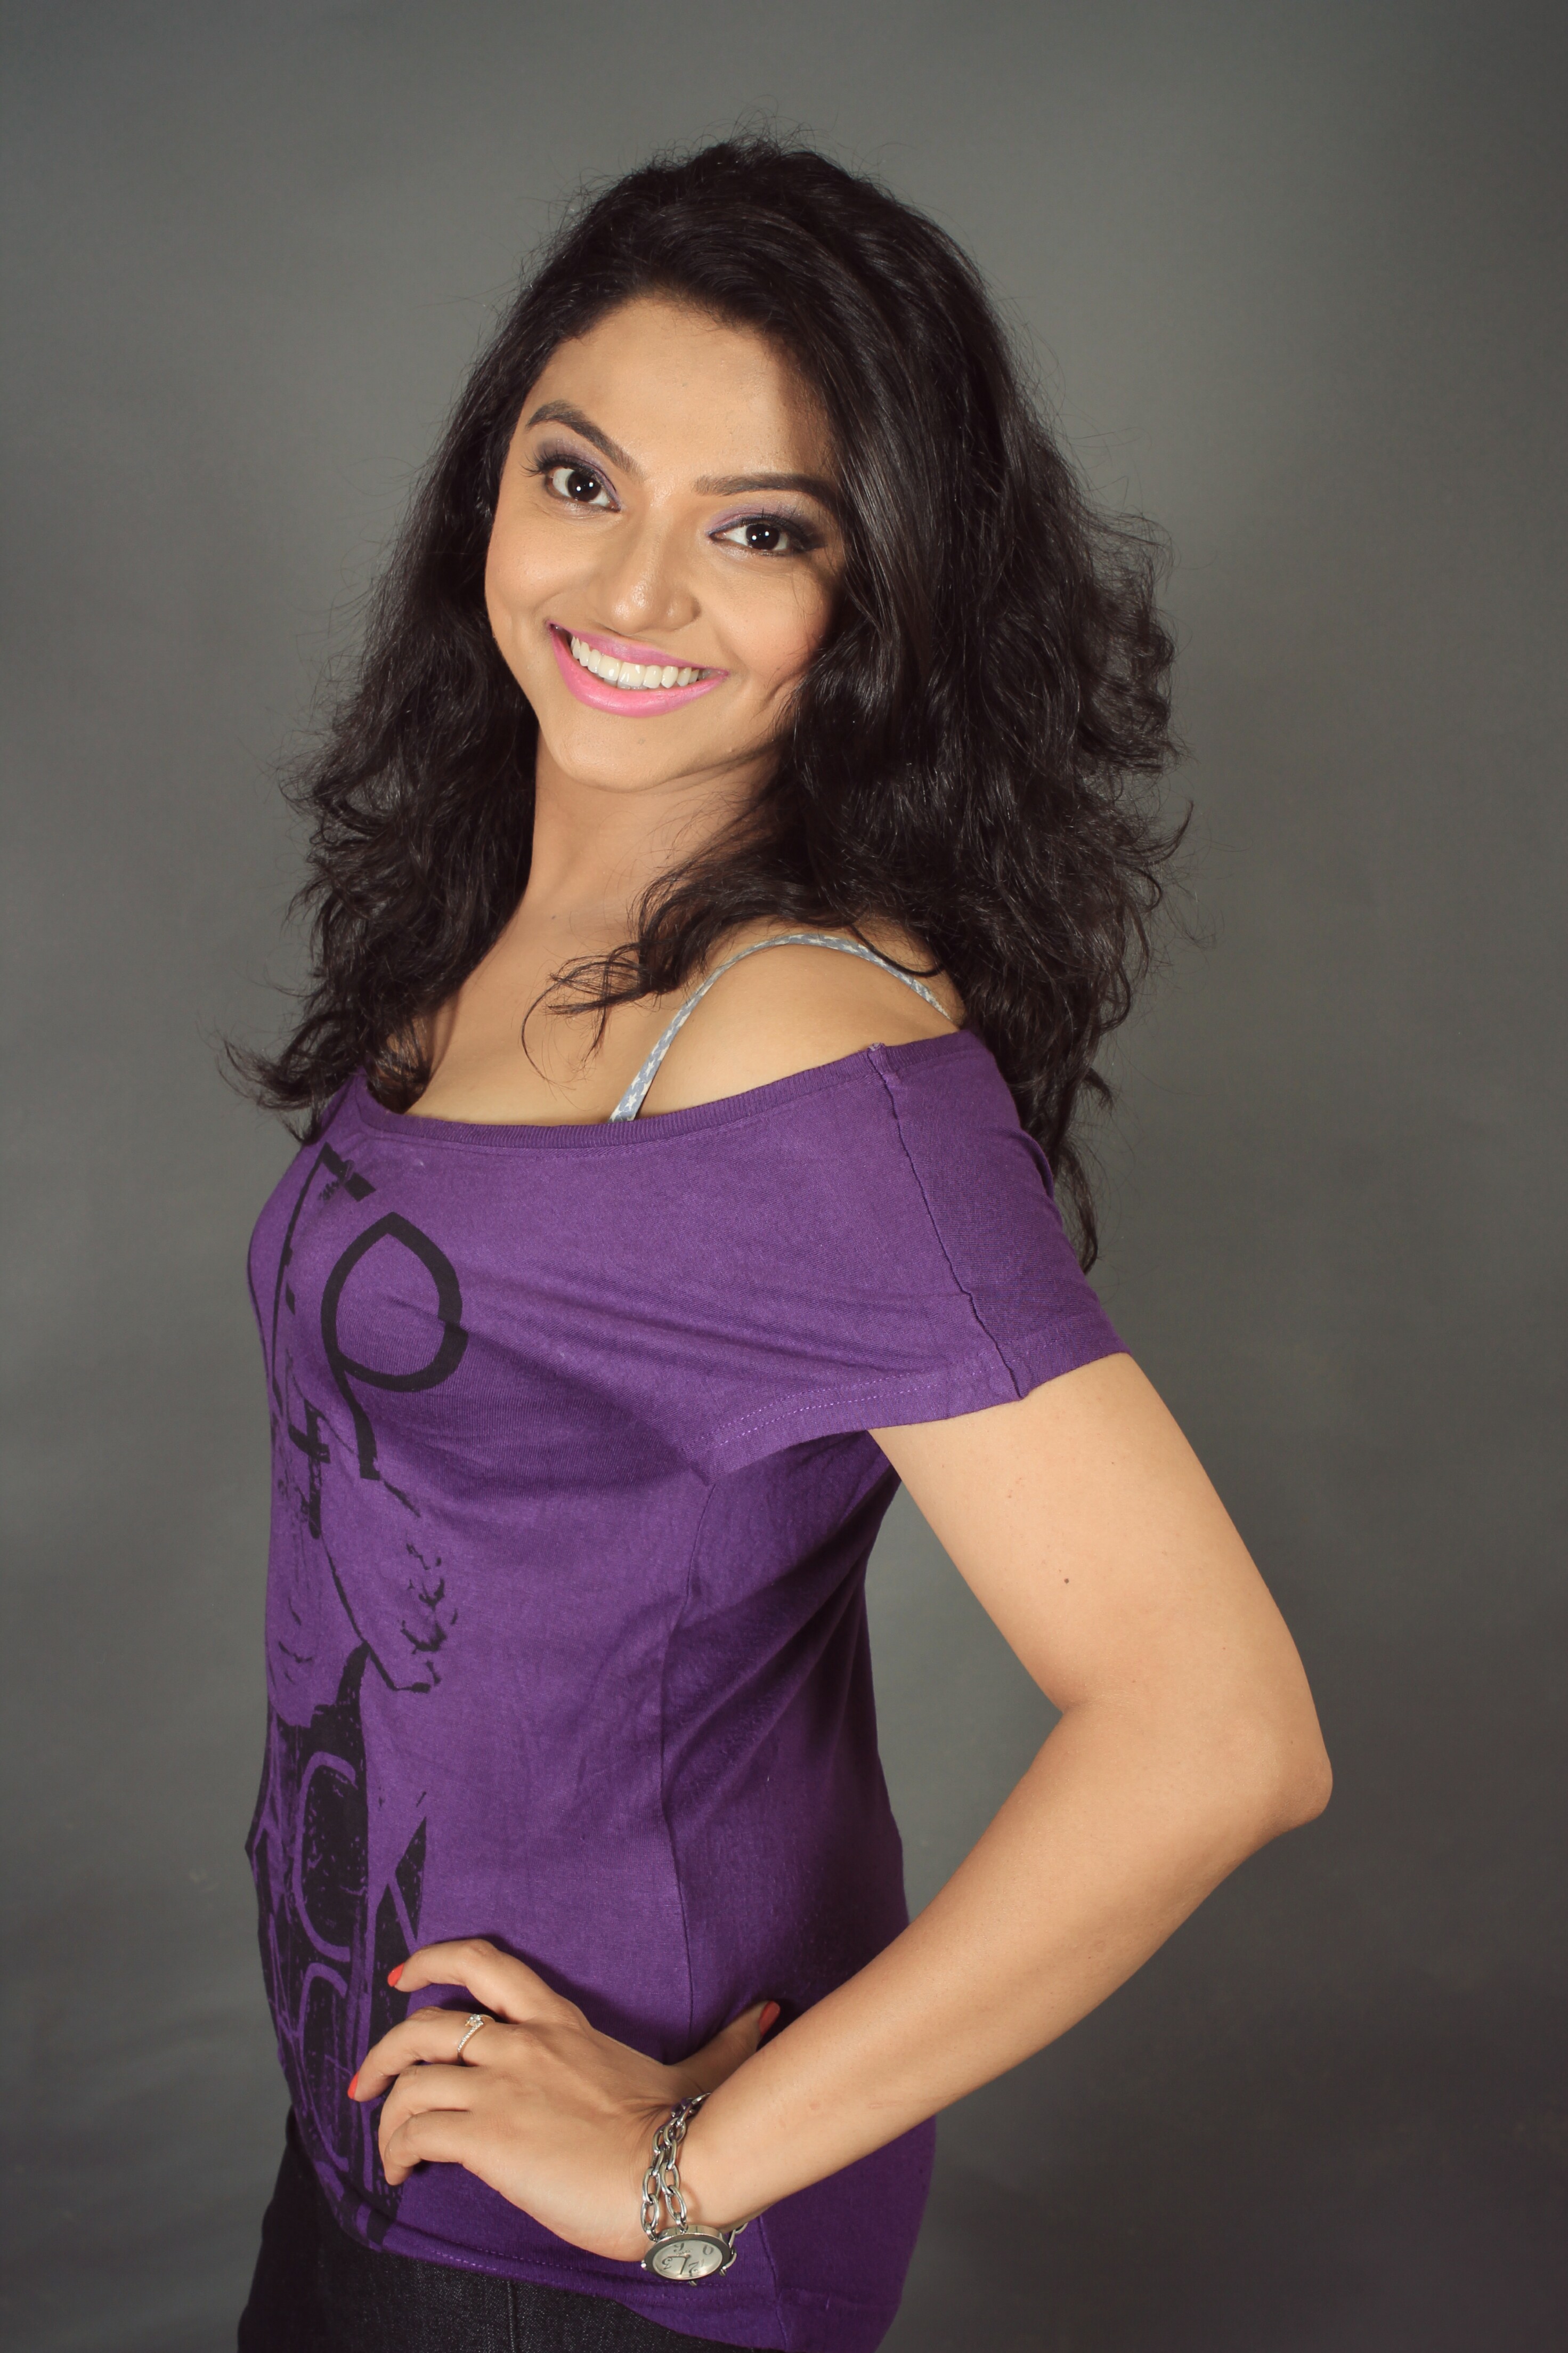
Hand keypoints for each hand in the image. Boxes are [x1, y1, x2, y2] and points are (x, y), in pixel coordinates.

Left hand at [349, 1938, 775, 2260]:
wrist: (672, 2175)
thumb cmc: (682, 2128)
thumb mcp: (697, 2073)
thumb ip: (723, 2042)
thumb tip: (766, 2013)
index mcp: (560, 2024)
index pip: (485, 1965)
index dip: (435, 1960)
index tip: (404, 1975)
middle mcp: (521, 2045)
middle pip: (424, 2023)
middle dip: (383, 2050)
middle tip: (364, 2080)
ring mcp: (501, 2089)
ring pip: (410, 2082)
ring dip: (386, 2115)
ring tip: (390, 2148)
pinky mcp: (488, 2137)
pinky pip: (416, 2132)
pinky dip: (396, 2151)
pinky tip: (403, 2173)